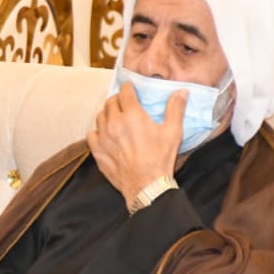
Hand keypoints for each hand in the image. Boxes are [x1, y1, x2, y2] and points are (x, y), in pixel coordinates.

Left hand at [87, 83, 182, 204]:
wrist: (146, 185)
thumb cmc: (160, 158)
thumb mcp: (173, 132)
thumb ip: (175, 109)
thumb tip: (181, 91)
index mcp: (132, 115)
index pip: (124, 92)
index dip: (128, 88)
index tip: (131, 89)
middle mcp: (114, 123)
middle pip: (110, 102)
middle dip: (118, 100)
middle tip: (125, 104)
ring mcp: (103, 137)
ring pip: (100, 116)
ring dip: (108, 114)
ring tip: (116, 118)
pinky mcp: (97, 150)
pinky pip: (91, 134)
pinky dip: (98, 132)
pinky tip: (106, 135)